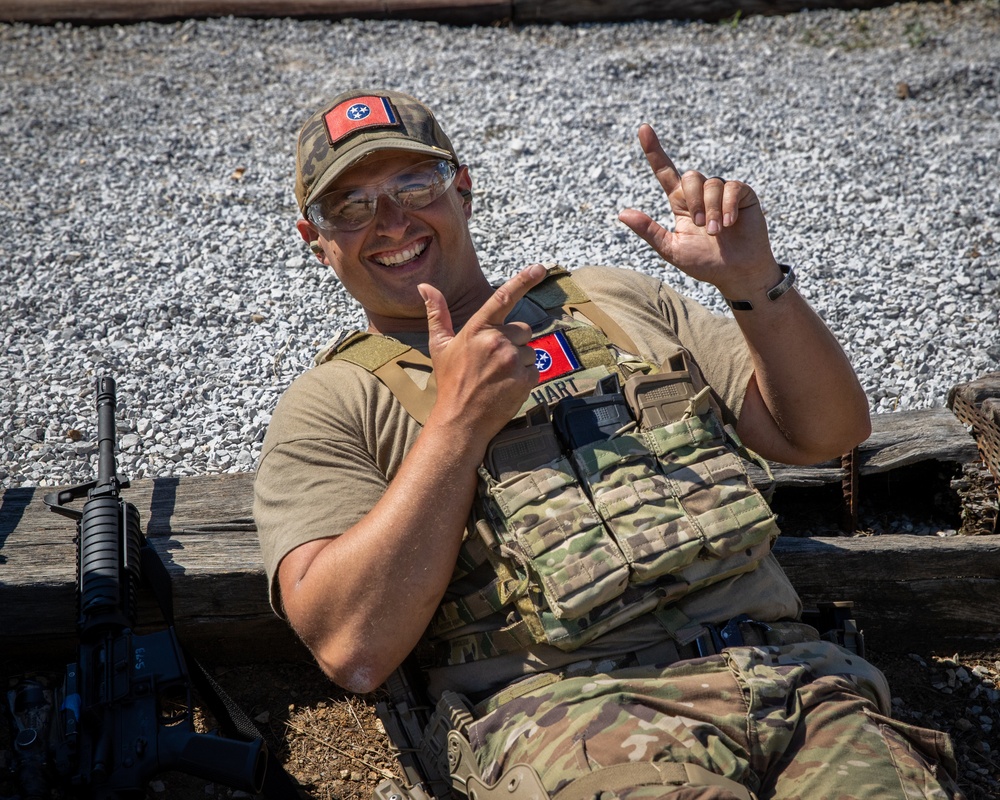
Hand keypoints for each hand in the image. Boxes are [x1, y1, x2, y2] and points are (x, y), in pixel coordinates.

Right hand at [419, 264, 545, 437]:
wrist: (460, 420)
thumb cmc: (450, 381)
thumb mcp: (440, 345)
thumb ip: (437, 313)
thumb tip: (425, 286)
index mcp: (478, 329)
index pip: (503, 297)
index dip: (524, 280)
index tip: (540, 268)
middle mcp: (497, 341)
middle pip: (523, 329)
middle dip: (514, 342)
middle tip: (494, 362)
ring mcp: (512, 360)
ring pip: (531, 351)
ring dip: (520, 361)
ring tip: (499, 376)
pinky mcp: (525, 379)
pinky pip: (536, 370)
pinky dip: (526, 378)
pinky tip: (508, 387)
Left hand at [618, 124, 780, 297]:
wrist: (736, 273)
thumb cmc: (704, 263)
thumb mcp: (671, 249)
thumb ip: (649, 231)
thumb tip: (621, 214)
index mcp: (681, 203)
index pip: (665, 171)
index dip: (654, 150)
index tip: (643, 128)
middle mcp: (701, 194)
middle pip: (690, 176)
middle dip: (694, 201)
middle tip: (701, 226)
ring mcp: (722, 193)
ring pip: (711, 183)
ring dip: (711, 210)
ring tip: (716, 232)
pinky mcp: (743, 195)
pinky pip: (732, 187)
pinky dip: (728, 206)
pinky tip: (730, 223)